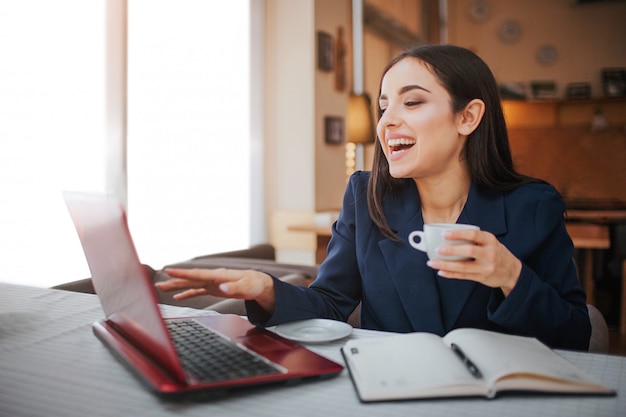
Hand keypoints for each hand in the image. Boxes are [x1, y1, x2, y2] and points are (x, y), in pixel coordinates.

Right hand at [155, 268, 275, 312]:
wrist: (258, 283)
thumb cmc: (253, 284)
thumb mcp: (246, 287)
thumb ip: (234, 288)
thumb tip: (221, 288)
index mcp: (219, 275)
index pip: (197, 274)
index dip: (183, 273)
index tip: (168, 271)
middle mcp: (213, 277)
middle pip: (190, 279)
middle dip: (174, 281)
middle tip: (158, 284)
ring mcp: (212, 282)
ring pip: (191, 284)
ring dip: (177, 286)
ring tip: (162, 288)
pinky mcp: (213, 288)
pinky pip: (197, 291)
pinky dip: (187, 293)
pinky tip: (177, 297)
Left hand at [426, 229, 521, 296]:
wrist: (512, 272)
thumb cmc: (496, 253)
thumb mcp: (490, 242)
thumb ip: (474, 239)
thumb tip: (447, 237)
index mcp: (490, 240)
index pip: (473, 234)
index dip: (458, 234)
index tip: (444, 234)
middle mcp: (490, 253)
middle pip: (469, 251)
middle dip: (451, 250)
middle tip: (437, 249)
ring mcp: (486, 267)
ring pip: (463, 266)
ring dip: (446, 265)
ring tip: (433, 262)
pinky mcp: (482, 277)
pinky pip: (463, 276)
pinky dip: (450, 274)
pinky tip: (441, 271)